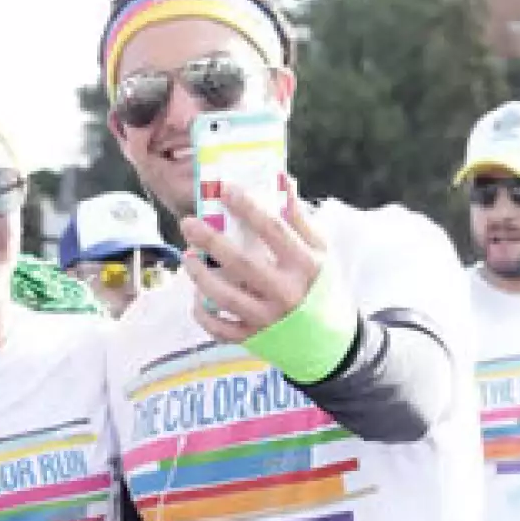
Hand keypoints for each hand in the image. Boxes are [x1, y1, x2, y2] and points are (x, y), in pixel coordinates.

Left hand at [181, 182, 328, 345]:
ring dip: (200, 276)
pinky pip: (221, 329)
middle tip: (188, 224)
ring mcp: (269, 319)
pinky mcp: (255, 339)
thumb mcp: (320, 250)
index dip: (247, 208)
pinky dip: (204, 315)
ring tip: (188, 257)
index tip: (224, 189)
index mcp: (305, 265)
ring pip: (225, 297)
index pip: (273, 230)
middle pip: (242, 264)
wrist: (331, 341)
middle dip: (211, 241)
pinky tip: (196, 297)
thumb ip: (298, 217)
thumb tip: (281, 179)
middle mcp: (286, 293)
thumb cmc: (322, 287)